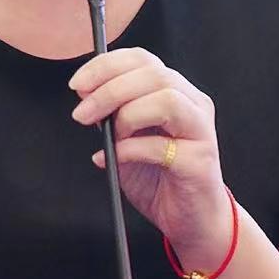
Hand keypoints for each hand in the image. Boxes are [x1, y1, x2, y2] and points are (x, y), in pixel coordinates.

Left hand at [69, 48, 229, 251]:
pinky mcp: (199, 162)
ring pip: (166, 100)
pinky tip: (114, 160)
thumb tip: (85, 93)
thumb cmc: (160, 177)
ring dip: (127, 115)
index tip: (78, 83)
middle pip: (154, 74)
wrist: (191, 219)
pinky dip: (130, 151)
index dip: (107, 66)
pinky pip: (162, 147)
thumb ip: (111, 115)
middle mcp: (194, 104)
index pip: (143, 59)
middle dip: (109, 90)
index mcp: (176, 92)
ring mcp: (200, 132)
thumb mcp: (127, 140)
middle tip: (82, 114)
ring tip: (111, 137)